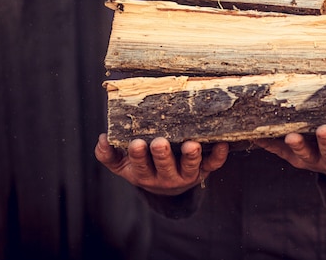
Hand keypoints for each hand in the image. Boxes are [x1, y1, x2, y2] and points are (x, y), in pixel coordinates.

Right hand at [94, 134, 228, 194]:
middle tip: (160, 143)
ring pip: (189, 167)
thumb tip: (102, 139)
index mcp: (145, 173)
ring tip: (192, 145)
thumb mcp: (122, 165)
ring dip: (191, 156)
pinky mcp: (203, 170)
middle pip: (164, 167)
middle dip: (162, 155)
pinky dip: (218, 156)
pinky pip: (212, 165)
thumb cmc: (143, 166)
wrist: (166, 186)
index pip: (140, 165)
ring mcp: (186, 174)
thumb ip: (108, 154)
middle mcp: (166, 176)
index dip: (138, 156)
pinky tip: (222, 144)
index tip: (136, 143)